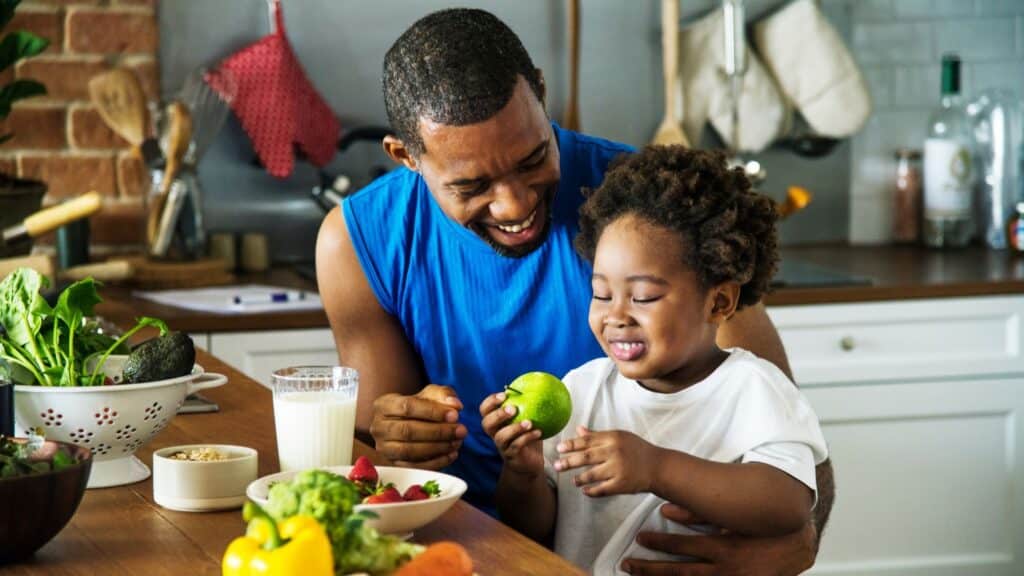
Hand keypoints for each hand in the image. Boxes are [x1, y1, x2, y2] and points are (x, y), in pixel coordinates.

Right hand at [369, 384, 467, 469]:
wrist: (407, 423)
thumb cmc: (419, 406)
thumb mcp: (430, 394)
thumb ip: (443, 395)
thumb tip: (455, 405)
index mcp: (384, 404)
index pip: (407, 407)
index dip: (433, 411)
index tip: (455, 415)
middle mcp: (378, 427)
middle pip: (407, 431)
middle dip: (438, 432)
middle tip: (461, 430)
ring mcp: (383, 448)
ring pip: (409, 451)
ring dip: (437, 448)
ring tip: (457, 442)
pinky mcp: (393, 464)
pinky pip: (414, 467)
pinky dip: (435, 462)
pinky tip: (452, 454)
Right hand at [479, 391, 543, 477]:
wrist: (529, 462)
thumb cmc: (527, 437)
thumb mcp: (527, 419)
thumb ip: (528, 405)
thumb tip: (540, 383)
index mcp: (496, 422)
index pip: (485, 410)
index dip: (490, 401)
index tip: (504, 394)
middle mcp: (495, 434)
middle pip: (487, 423)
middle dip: (498, 414)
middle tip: (513, 408)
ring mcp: (502, 446)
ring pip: (501, 437)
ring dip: (514, 428)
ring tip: (529, 422)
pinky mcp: (511, 456)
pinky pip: (516, 446)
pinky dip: (527, 438)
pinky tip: (538, 432)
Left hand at [553, 426, 660, 496]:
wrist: (658, 467)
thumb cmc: (637, 450)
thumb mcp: (620, 437)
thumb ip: (598, 435)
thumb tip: (578, 429)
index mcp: (613, 438)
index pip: (587, 440)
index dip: (571, 444)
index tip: (559, 448)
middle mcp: (615, 452)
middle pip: (586, 457)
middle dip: (568, 461)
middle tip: (556, 465)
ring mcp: (618, 469)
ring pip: (591, 475)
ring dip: (579, 478)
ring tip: (573, 481)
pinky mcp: (622, 484)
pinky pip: (601, 489)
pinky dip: (591, 491)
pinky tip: (585, 491)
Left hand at [622, 504, 816, 575]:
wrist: (796, 548)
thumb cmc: (762, 527)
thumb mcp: (732, 518)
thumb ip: (699, 513)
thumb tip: (667, 509)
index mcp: (723, 548)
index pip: (683, 546)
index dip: (659, 542)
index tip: (639, 538)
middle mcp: (724, 570)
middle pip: (679, 571)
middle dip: (650, 569)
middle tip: (627, 563)